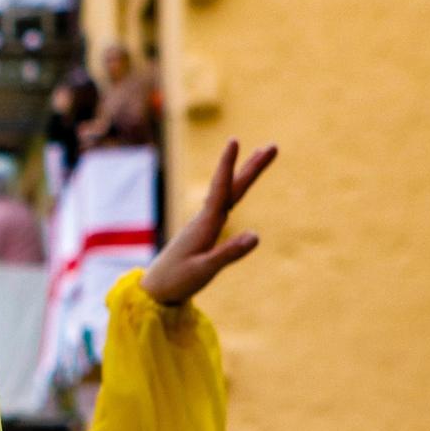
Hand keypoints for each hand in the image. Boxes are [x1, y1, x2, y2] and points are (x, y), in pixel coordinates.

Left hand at [140, 139, 276, 304]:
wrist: (156, 290)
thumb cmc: (177, 281)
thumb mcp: (205, 270)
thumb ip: (229, 253)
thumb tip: (257, 235)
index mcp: (205, 224)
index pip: (220, 189)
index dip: (228, 165)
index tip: (234, 140)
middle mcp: (205, 219)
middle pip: (232, 186)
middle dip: (252, 166)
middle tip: (273, 146)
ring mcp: (205, 224)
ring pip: (230, 193)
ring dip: (245, 175)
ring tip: (261, 156)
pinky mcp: (205, 231)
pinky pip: (224, 204)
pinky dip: (234, 191)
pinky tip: (237, 188)